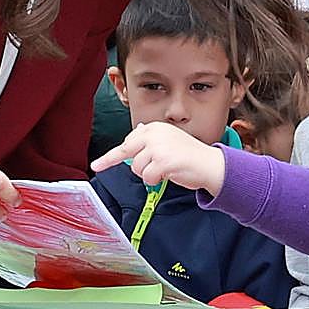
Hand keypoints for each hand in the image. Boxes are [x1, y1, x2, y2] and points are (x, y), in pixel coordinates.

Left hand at [91, 121, 225, 195]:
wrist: (210, 164)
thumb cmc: (189, 155)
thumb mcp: (168, 141)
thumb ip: (150, 140)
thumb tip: (134, 134)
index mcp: (153, 127)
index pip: (126, 142)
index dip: (112, 157)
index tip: (98, 165)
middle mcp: (154, 134)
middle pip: (128, 154)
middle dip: (138, 166)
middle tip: (153, 170)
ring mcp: (157, 147)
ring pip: (137, 168)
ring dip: (149, 174)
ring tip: (166, 169)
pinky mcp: (162, 161)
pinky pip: (147, 178)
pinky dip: (156, 181)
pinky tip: (169, 174)